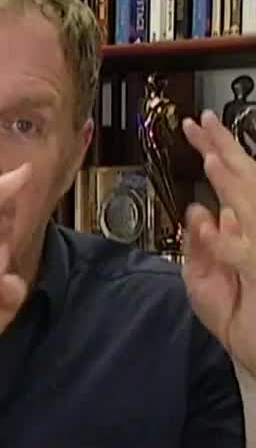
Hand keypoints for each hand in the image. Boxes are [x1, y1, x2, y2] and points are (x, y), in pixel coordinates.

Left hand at [181, 110, 255, 372]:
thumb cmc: (246, 325)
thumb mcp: (209, 284)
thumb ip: (203, 247)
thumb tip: (200, 211)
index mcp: (250, 235)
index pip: (237, 185)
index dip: (220, 153)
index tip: (198, 127)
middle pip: (249, 185)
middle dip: (225, 150)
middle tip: (201, 122)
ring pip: (255, 210)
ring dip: (234, 183)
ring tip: (213, 154)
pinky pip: (251, 255)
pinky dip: (234, 242)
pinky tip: (221, 218)